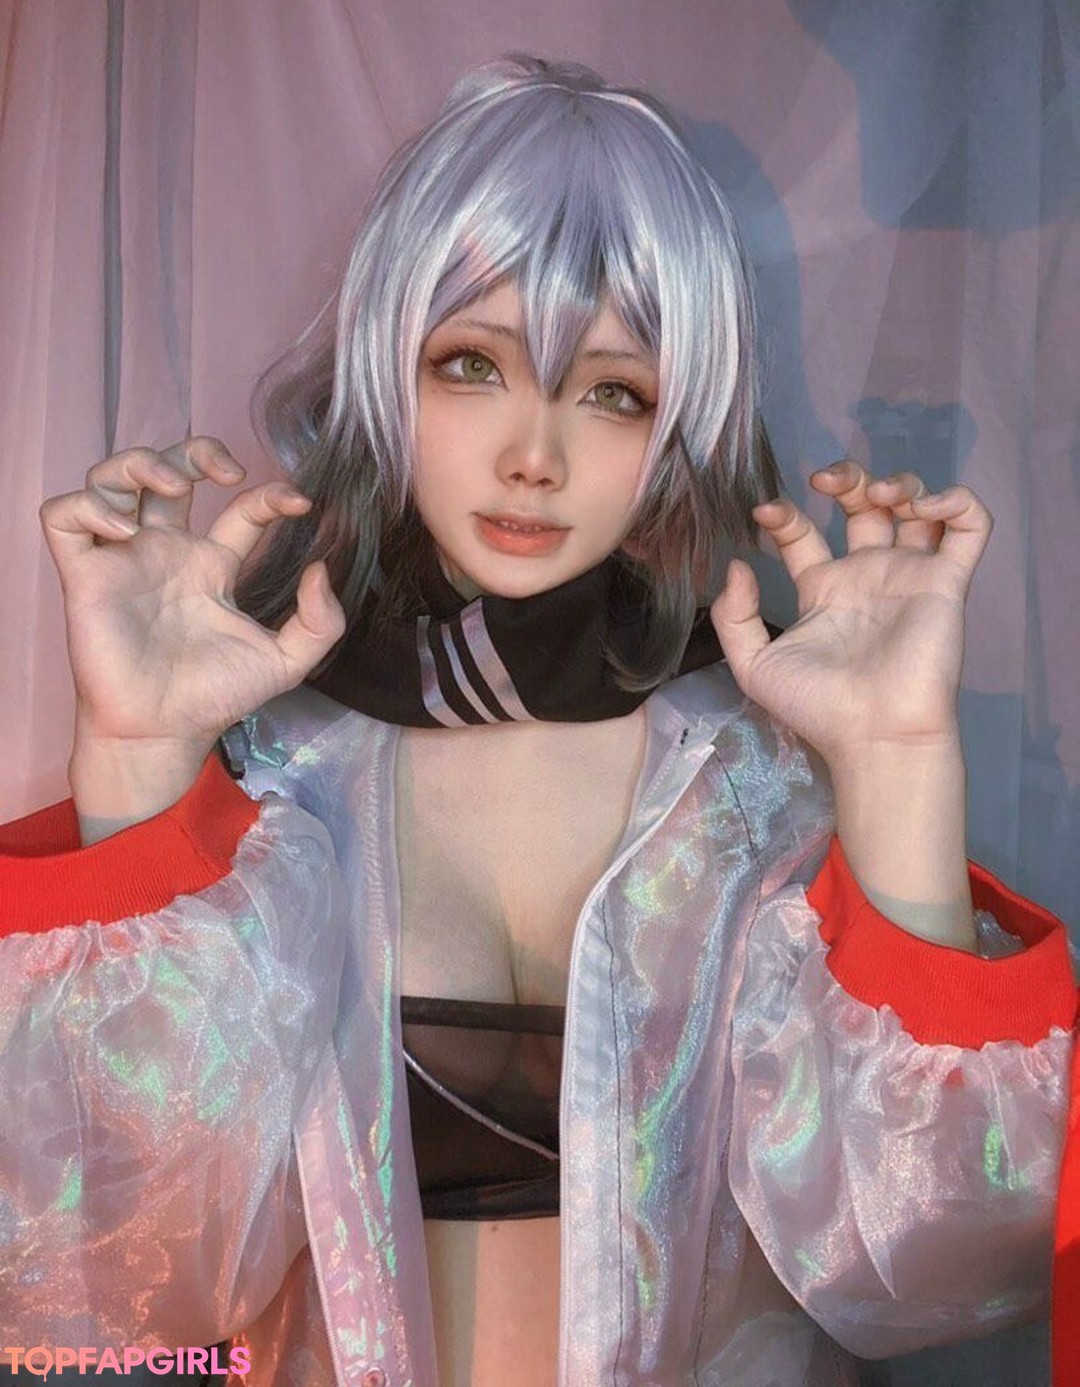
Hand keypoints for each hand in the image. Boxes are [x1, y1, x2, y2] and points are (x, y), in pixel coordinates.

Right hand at [41, 436, 344, 772]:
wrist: (163, 731)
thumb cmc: (214, 698)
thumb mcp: (287, 662)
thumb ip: (320, 622)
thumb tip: (323, 571)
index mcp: (212, 565)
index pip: (241, 507)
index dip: (270, 493)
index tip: (300, 502)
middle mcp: (167, 552)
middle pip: (170, 469)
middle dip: (195, 450)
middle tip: (226, 471)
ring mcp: (124, 559)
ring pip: (112, 478)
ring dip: (139, 464)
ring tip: (170, 488)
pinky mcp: (85, 575)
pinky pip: (63, 516)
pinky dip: (88, 505)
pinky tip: (124, 529)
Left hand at [709, 461, 992, 769]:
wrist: (873, 733)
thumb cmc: (816, 707)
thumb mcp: (754, 664)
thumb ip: (734, 615)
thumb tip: (737, 564)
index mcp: (822, 591)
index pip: (803, 534)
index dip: (784, 514)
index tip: (765, 512)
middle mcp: (866, 576)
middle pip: (861, 506)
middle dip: (846, 479)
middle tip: (825, 481)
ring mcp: (908, 576)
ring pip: (915, 506)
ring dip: (898, 483)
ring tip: (877, 496)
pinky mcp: (946, 582)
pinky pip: (970, 526)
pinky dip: (957, 502)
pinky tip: (924, 508)